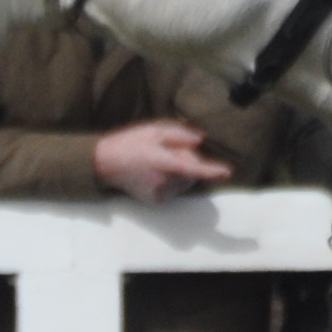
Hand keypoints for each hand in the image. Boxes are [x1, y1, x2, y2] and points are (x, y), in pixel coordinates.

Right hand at [88, 118, 226, 201]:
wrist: (104, 163)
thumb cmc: (129, 143)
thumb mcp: (154, 131)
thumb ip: (180, 134)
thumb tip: (200, 140)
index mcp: (163, 162)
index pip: (193, 168)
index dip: (211, 170)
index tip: (226, 172)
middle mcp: (162, 181)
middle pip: (191, 175)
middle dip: (189, 164)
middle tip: (173, 152)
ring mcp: (158, 193)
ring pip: (184, 184)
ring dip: (181, 173)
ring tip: (162, 162)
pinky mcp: (154, 200)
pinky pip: (174, 191)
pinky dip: (172, 182)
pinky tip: (156, 173)